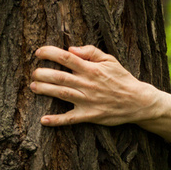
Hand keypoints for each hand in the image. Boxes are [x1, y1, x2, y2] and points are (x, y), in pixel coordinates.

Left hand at [30, 45, 159, 126]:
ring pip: (61, 94)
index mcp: (91, 69)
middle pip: (60, 77)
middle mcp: (87, 84)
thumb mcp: (110, 60)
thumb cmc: (122, 78)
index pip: (66, 58)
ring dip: (44, 90)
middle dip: (42, 73)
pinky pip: (70, 119)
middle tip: (33, 72)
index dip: (50, 53)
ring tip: (33, 87)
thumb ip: (91, 52)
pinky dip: (56, 120)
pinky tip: (43, 120)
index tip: (38, 52)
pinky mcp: (89, 115)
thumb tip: (71, 49)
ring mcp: (87, 100)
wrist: (138, 101)